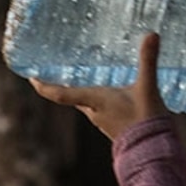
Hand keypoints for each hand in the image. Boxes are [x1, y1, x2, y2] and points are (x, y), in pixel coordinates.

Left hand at [32, 30, 169, 137]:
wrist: (154, 151)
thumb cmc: (146, 121)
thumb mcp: (147, 87)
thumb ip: (148, 61)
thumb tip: (151, 34)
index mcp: (94, 101)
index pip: (61, 94)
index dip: (44, 86)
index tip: (30, 77)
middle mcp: (94, 111)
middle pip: (70, 95)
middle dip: (62, 83)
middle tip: (55, 68)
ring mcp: (102, 119)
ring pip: (85, 100)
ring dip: (80, 88)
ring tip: (81, 71)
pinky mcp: (113, 123)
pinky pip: (99, 106)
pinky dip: (97, 95)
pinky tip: (109, 88)